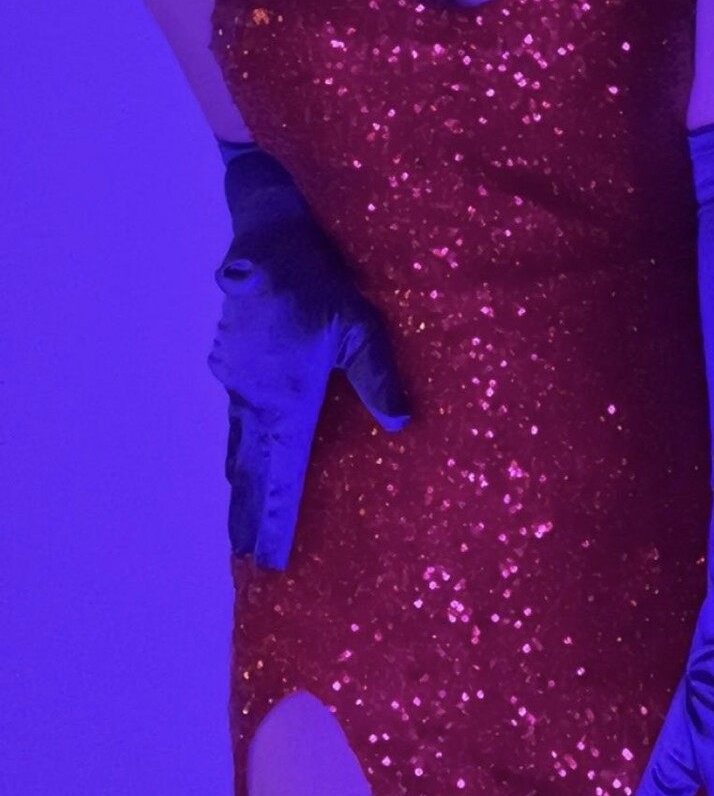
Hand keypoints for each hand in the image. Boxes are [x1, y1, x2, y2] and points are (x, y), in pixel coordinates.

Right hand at [209, 195, 411, 567]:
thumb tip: (399, 424)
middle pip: (248, 467)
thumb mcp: (359, 324)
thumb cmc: (319, 278)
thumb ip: (377, 376)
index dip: (272, 521)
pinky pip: (236, 412)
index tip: (265, 562)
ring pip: (238, 440)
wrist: (266, 232)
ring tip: (238, 516)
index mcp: (283, 398)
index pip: (277, 474)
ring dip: (240, 479)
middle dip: (247, 514)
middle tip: (244, 556)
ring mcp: (236, 376)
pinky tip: (246, 444)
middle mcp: (252, 396)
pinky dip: (240, 441)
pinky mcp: (232, 357)